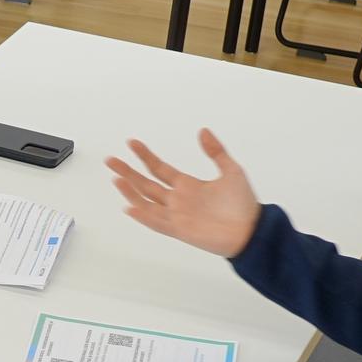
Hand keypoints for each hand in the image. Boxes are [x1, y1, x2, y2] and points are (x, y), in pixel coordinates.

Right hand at [106, 130, 262, 258]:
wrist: (250, 230)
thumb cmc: (243, 204)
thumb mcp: (231, 170)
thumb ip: (216, 151)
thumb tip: (203, 131)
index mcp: (187, 186)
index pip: (159, 169)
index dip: (145, 156)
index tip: (132, 143)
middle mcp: (177, 200)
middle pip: (146, 184)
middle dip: (128, 172)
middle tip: (111, 160)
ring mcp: (176, 215)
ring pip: (146, 202)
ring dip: (130, 191)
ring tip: (116, 178)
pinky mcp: (180, 230)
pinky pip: (156, 222)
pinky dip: (143, 215)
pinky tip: (130, 206)